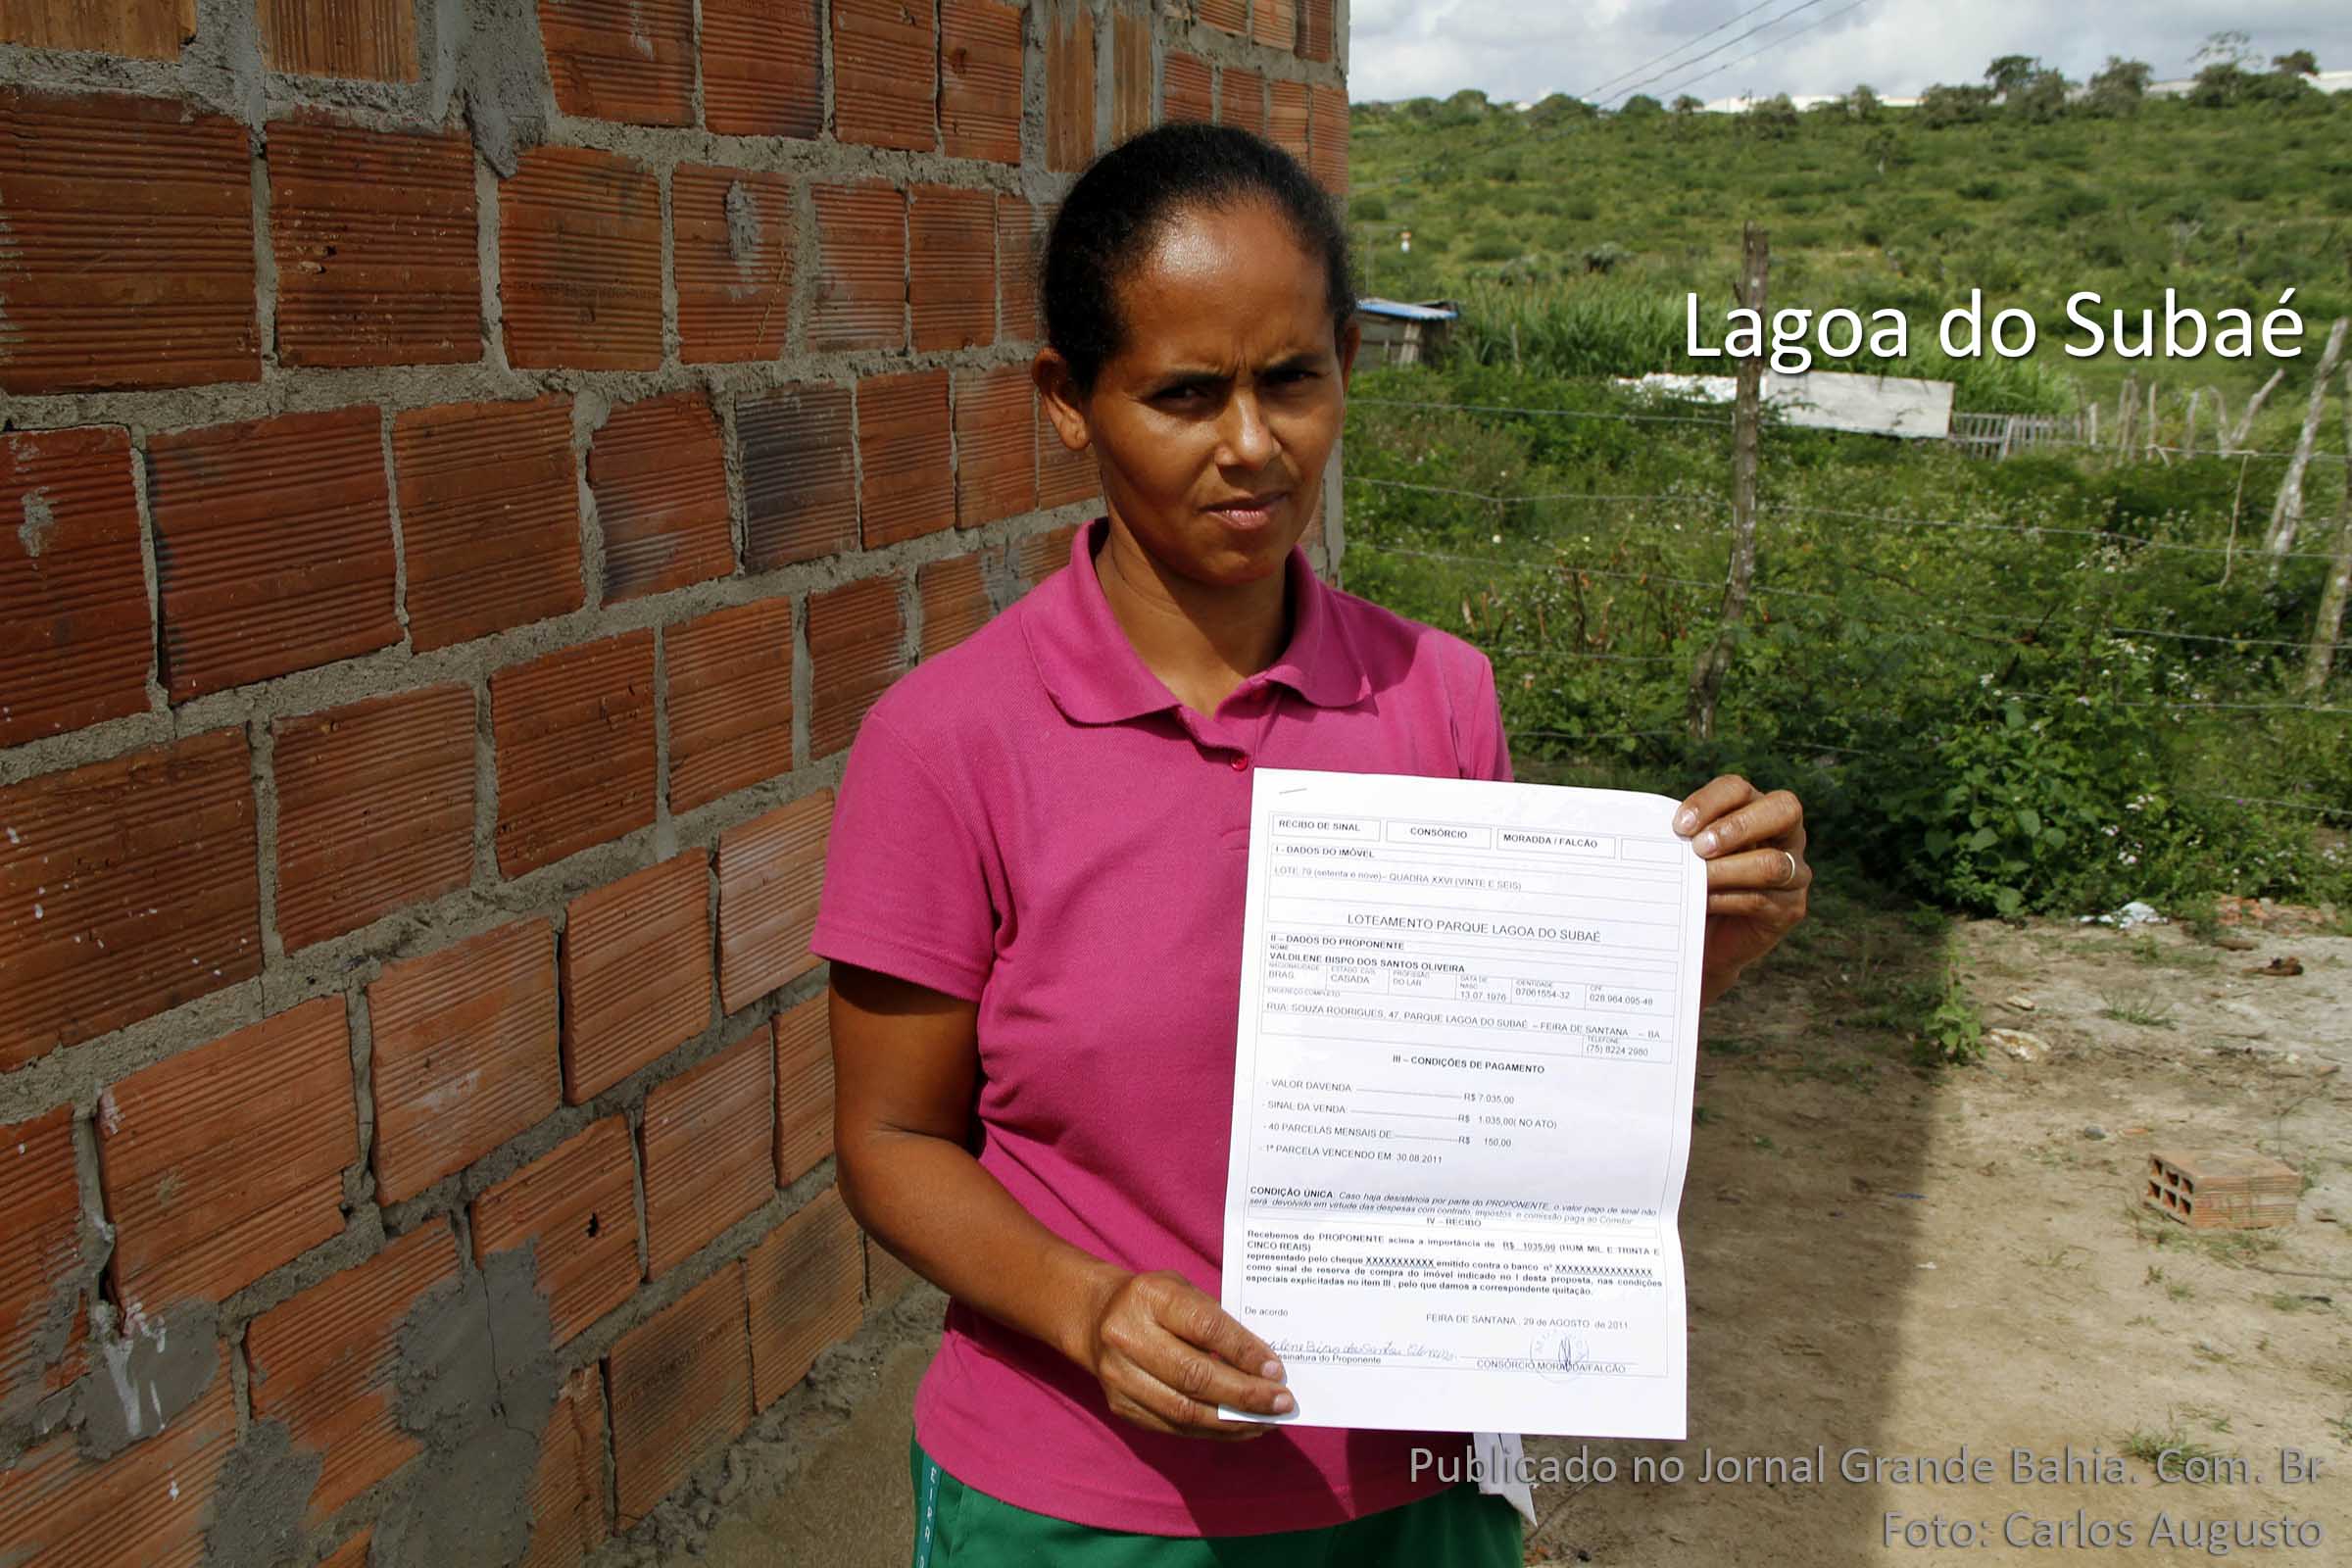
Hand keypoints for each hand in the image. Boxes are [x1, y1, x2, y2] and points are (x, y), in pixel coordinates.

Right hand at [1077, 1268, 1293, 1439]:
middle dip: (1245, 1394)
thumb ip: (1218, 1322)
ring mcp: (1119, 1376)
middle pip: (1195, 1376)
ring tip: (1268, 1421)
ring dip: (1233, 1420)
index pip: (1205, 1328)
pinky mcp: (1120, 1406)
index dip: (1244, 1352)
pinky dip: (1212, 1430)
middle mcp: (1127, 1336)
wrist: (1096, 1317)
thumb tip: (1264, 1367)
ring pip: (1185, 1410)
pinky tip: (1240, 1427)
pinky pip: (1174, 1426)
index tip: (1277, 1370)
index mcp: (1149, 1297)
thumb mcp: (1183, 1291)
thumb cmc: (1156, 1301)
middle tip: (1283, 1402)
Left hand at [1673, 774, 1809, 1003]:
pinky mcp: (1791, 908)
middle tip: (1698, 847)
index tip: (1679, 826)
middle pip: (1783, 810)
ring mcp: (1795, 872)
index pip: (1738, 789)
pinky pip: (1761, 899)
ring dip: (1727, 869)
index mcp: (1756, 808)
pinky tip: (1701, 902)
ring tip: (1697, 878)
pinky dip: (1726, 899)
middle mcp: (1786, 835)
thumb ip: (1684, 837)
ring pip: (1771, 862)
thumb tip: (1657, 827)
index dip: (1710, 802)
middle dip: (1737, 827)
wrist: (1702, 938)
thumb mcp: (1688, 854)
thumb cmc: (1693, 884)